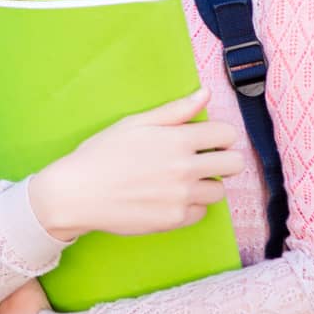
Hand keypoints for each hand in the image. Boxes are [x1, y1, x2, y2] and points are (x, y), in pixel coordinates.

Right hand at [30, 87, 242, 241]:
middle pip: (235, 164)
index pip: (227, 134)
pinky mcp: (176, 220)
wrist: (78, 193)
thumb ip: (174, 110)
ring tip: (179, 181)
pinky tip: (167, 197)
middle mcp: (185, 168)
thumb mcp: (134, 124)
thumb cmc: (101, 154)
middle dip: (222, 159)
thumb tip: (205, 94)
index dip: (219, 135)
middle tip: (200, 160)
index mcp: (176, 139)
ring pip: (219, 190)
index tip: (206, 139)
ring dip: (205, 184)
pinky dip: (189, 205)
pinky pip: (201, 212)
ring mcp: (183, 196)